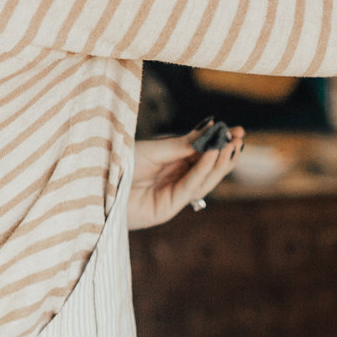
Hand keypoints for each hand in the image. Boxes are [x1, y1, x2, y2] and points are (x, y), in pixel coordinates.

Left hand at [128, 128, 245, 230]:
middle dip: (224, 152)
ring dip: (219, 162)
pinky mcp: (168, 207)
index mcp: (171, 161)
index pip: (202, 153)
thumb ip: (183, 144)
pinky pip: (191, 187)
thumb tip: (211, 129)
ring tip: (231, 145)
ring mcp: (173, 194)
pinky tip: (212, 155)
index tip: (237, 131)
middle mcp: (175, 178)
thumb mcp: (154, 149)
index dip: (219, 143)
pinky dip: (203, 171)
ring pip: (204, 179)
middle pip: (208, 167)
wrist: (97, 185)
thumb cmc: (119, 164)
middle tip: (240, 137)